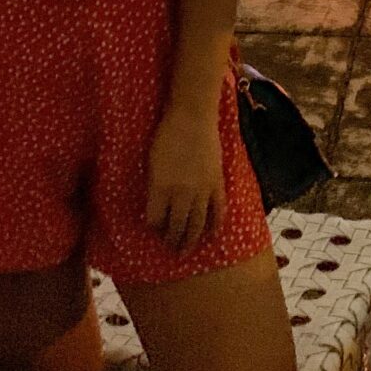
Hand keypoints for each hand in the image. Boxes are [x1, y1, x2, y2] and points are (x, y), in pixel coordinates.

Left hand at [145, 104, 226, 255]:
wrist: (193, 117)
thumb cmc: (166, 134)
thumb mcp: (151, 160)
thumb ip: (154, 185)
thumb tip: (155, 204)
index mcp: (160, 187)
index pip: (155, 219)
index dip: (153, 227)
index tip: (153, 229)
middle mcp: (181, 193)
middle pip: (176, 226)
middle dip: (172, 241)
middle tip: (170, 250)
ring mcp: (202, 190)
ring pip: (197, 224)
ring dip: (191, 240)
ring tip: (186, 252)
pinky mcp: (217, 184)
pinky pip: (218, 211)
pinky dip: (215, 225)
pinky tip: (212, 236)